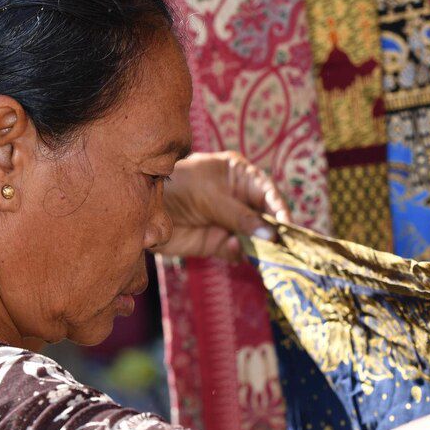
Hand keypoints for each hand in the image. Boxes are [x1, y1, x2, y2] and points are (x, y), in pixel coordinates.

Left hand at [156, 151, 291, 261]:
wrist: (141, 210)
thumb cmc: (175, 187)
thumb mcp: (210, 196)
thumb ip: (239, 215)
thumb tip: (270, 233)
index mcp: (239, 175)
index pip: (268, 192)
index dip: (279, 209)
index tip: (287, 226)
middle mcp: (239, 198)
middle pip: (266, 217)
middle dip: (275, 231)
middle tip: (285, 246)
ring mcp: (229, 222)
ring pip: (255, 237)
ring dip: (261, 246)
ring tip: (267, 253)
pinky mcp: (217, 243)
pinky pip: (238, 251)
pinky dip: (241, 254)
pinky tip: (238, 251)